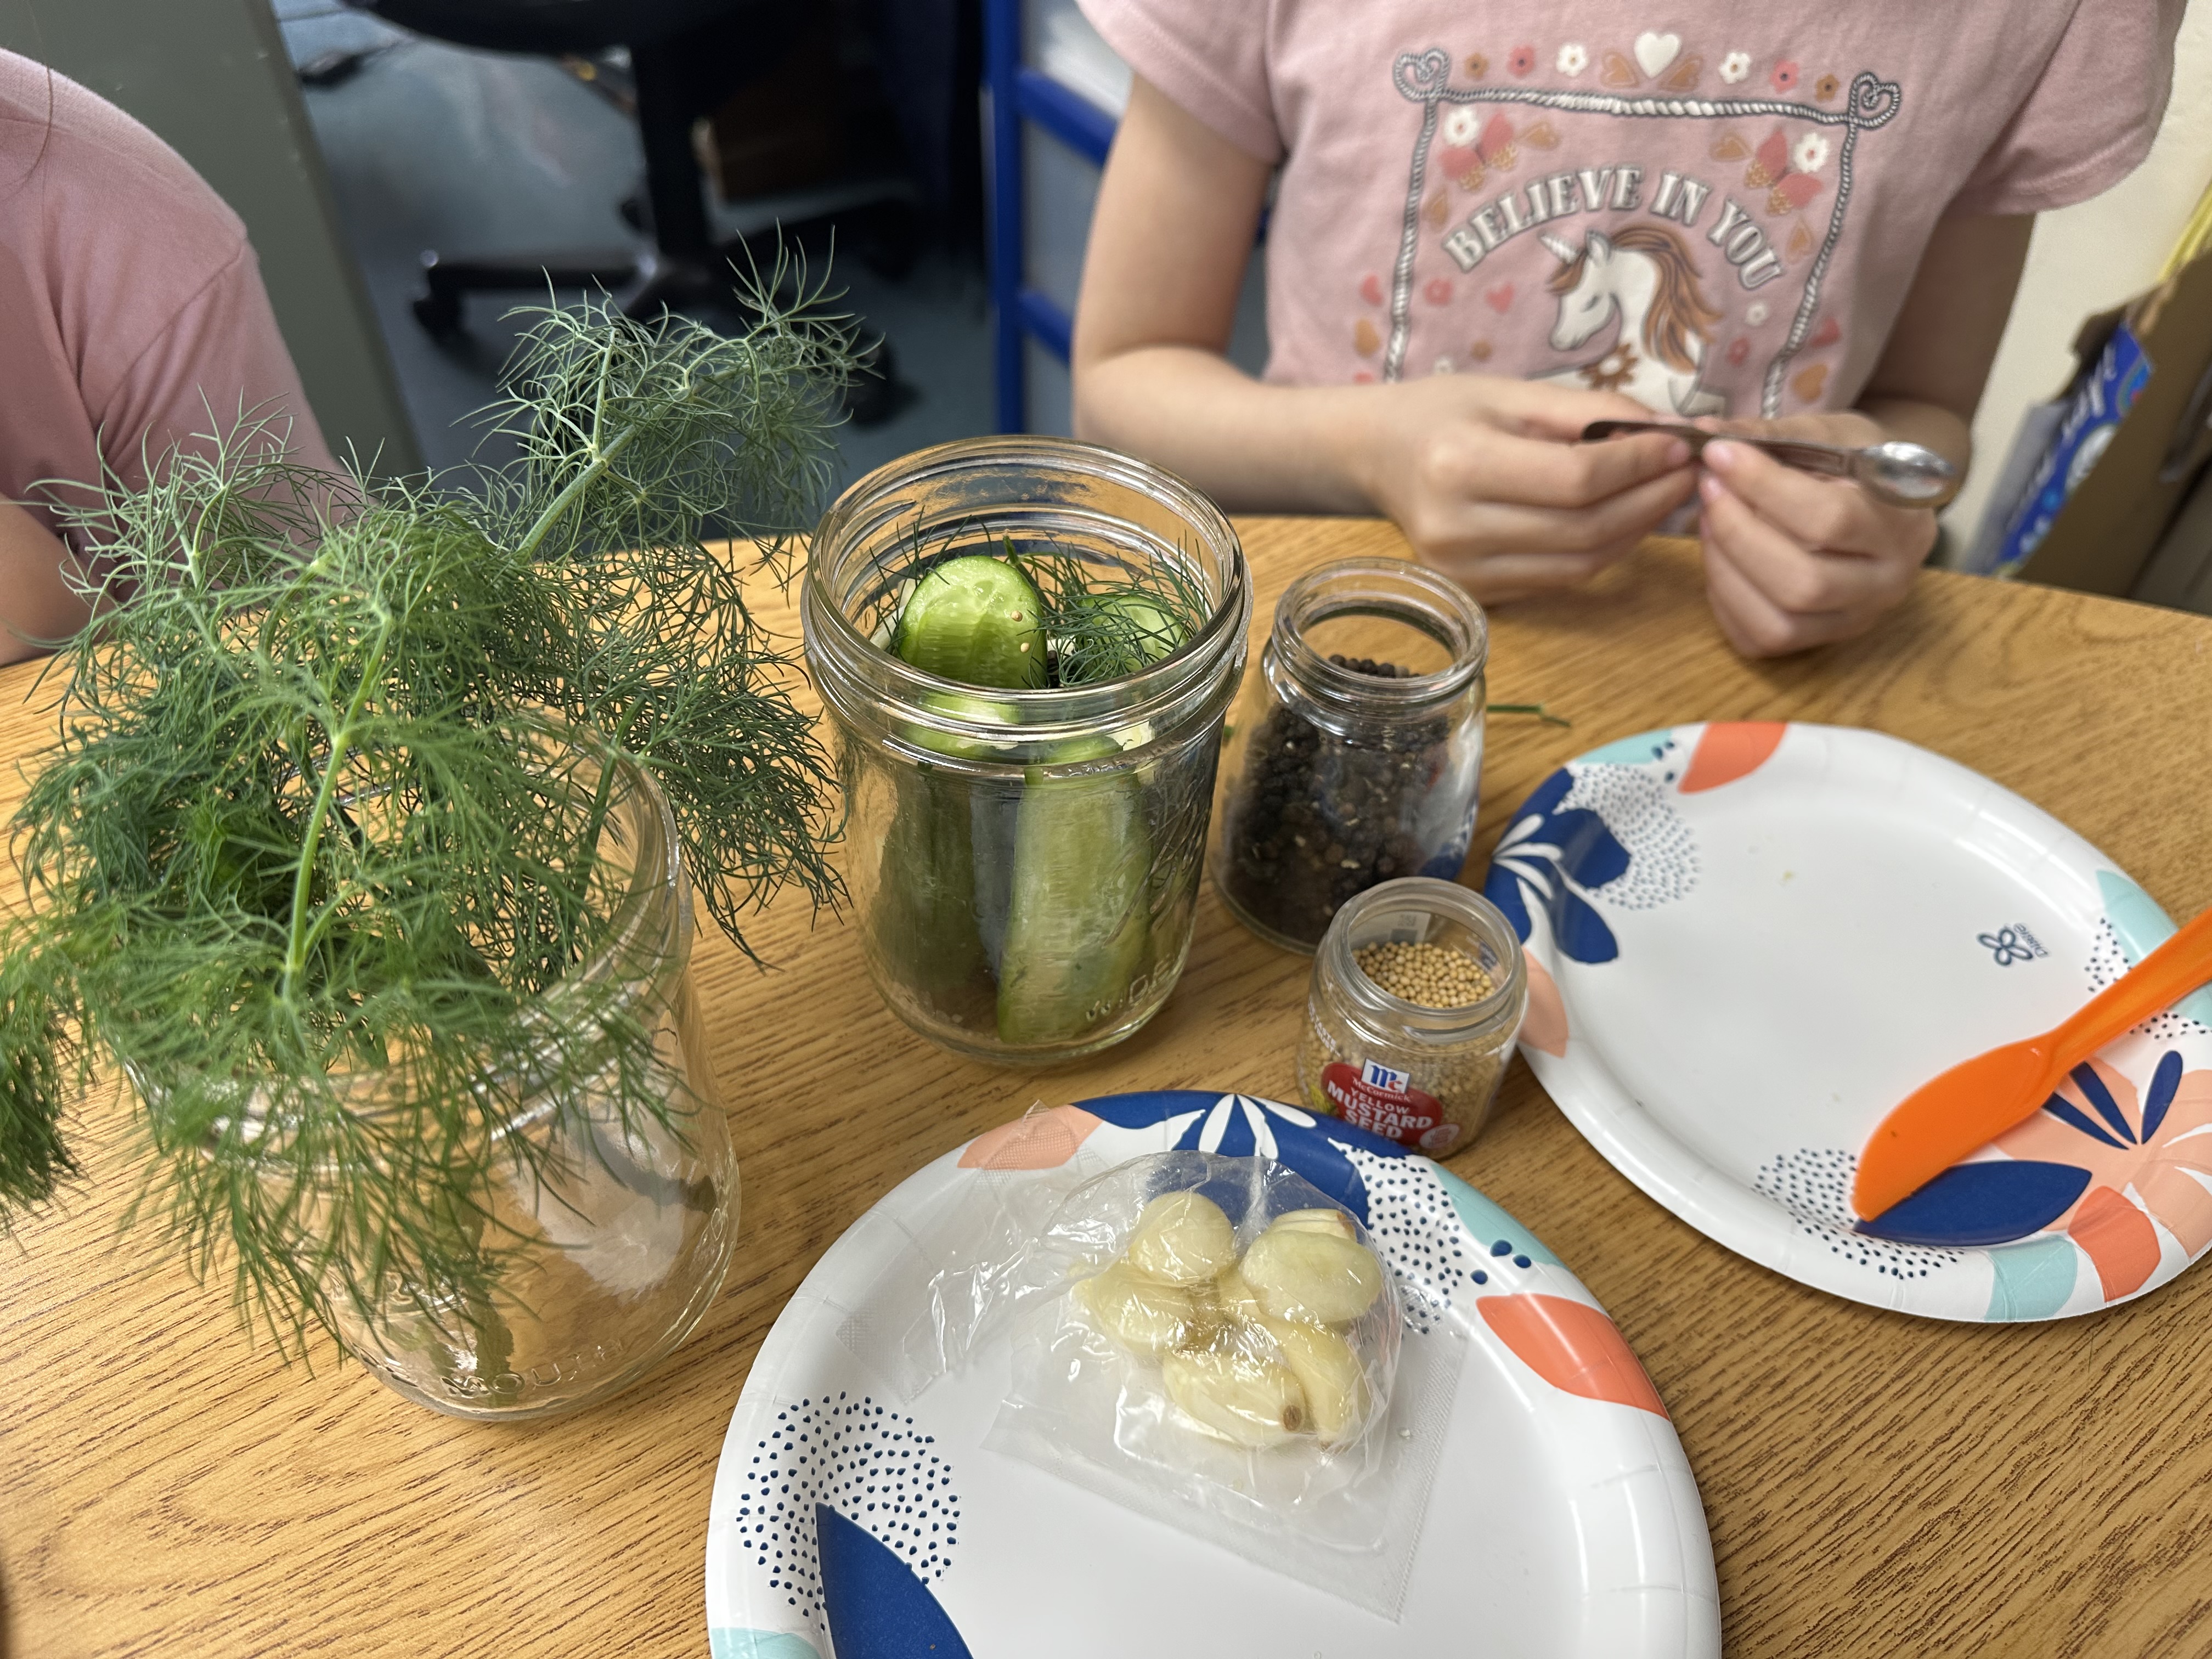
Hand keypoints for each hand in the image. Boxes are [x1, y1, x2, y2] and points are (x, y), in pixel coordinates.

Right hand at [1349, 377, 1697, 602]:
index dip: (1639, 464)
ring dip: (1636, 531)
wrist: (1377, 456)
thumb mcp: (1509, 393)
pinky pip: (1559, 579)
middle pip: (1584, 529)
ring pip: (1579, 564)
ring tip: (1667, 495)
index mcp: (1459, 467)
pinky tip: (1625, 520)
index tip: (1680, 443)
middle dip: (1650, 499)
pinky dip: (1603, 551)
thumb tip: (1669, 432)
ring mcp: (1462, 572)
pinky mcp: (1474, 594)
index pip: (1575, 480)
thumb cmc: (1443, 413)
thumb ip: (1587, 413)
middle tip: (1689, 471)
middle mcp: (1456, 529)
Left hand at [1696, 412, 1938, 657]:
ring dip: (1726, 569)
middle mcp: (1887, 583)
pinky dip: (1726, 600)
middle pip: (1803, 582)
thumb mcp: (1832, 434)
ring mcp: (1855, 619)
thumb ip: (1776, 435)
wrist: (1885, 504)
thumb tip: (1708, 435)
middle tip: (1709, 489)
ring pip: (1780, 622)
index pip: (1830, 519)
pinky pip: (1761, 639)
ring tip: (1708, 519)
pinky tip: (1719, 557)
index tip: (1719, 454)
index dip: (1764, 487)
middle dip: (1739, 533)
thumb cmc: (1856, 465)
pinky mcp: (1819, 641)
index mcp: (1903, 524)